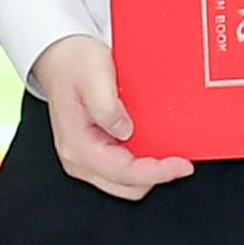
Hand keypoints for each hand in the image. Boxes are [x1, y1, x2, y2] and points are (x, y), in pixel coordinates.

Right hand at [28, 35, 193, 201]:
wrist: (60, 58)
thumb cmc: (74, 64)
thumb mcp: (92, 74)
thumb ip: (106, 104)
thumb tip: (124, 130)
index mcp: (78, 146)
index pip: (122, 173)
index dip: (156, 173)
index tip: (182, 166)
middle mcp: (80, 159)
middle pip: (127, 187)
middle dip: (156, 175)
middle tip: (181, 159)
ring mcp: (88, 158)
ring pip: (127, 182)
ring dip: (150, 170)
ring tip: (170, 151)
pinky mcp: (96, 153)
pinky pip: (125, 169)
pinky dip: (143, 162)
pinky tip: (155, 145)